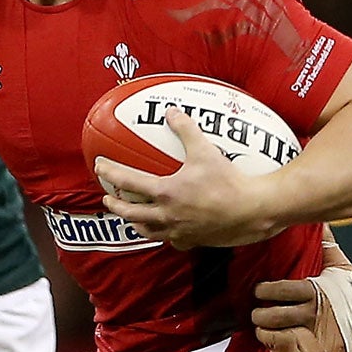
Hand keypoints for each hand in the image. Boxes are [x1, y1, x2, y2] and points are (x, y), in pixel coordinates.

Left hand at [97, 107, 285, 248]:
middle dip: (116, 206)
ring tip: (132, 220)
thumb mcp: (205, 150)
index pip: (129, 183)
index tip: (99, 167)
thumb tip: (171, 111)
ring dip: (136, 224)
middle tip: (108, 198)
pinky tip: (170, 232)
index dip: (111, 173)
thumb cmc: (228, 181)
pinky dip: (168, 236)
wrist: (252, 210)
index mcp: (166, 192)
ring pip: (149, 231)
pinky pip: (175, 241)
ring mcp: (180, 231)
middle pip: (131, 213)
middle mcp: (168, 215)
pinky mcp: (195, 240)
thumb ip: (185, 129)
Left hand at [254, 236, 351, 351]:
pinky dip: (275, 346)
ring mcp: (313, 335)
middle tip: (256, 312)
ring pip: (275, 335)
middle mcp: (312, 313)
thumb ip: (327, 246)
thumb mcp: (342, 268)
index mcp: (316, 291)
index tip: (259, 291)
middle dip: (259, 315)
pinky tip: (273, 340)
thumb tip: (322, 222)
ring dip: (264, 331)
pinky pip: (284, 351)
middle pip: (274, 316)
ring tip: (262, 327)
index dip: (266, 291)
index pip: (282, 290)